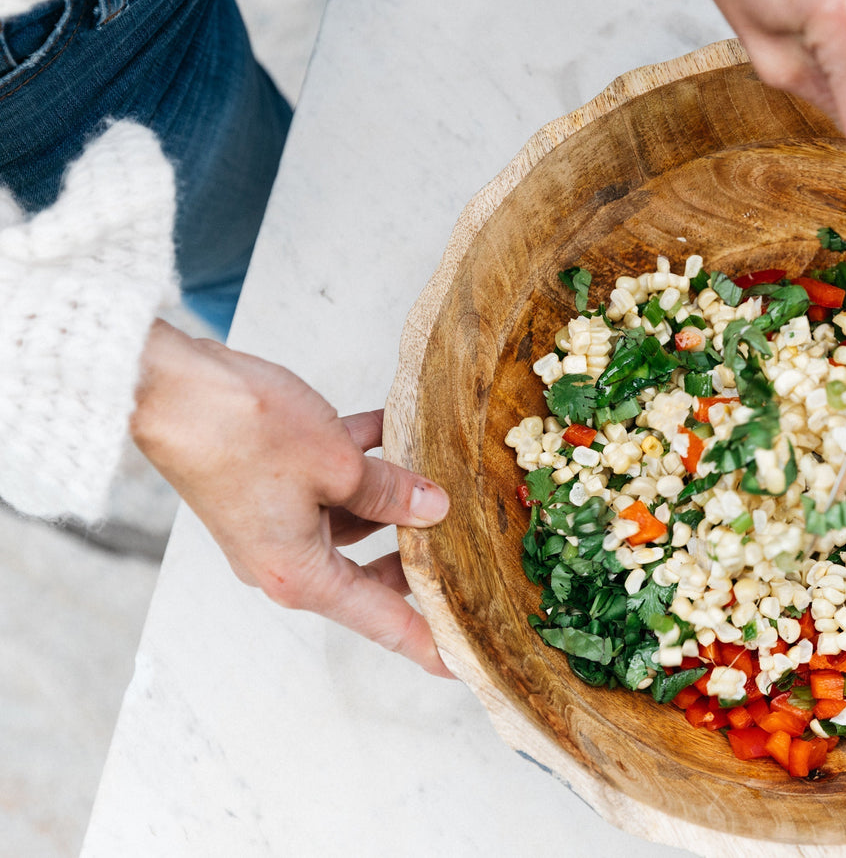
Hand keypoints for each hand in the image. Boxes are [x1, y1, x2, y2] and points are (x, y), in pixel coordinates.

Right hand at [130, 320, 452, 675]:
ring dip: (393, 498)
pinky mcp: (269, 484)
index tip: (462, 663)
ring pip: (352, 520)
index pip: (380, 621)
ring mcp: (274, 521)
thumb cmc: (244, 433)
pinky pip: (328, 480)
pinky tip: (397, 427)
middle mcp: (284, 558)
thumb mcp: (339, 465)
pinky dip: (362, 458)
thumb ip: (392, 491)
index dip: (425, 640)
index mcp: (300, 575)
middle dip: (417, 560)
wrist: (171, 388)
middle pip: (368, 573)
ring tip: (443, 480)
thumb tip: (432, 508)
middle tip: (468, 554)